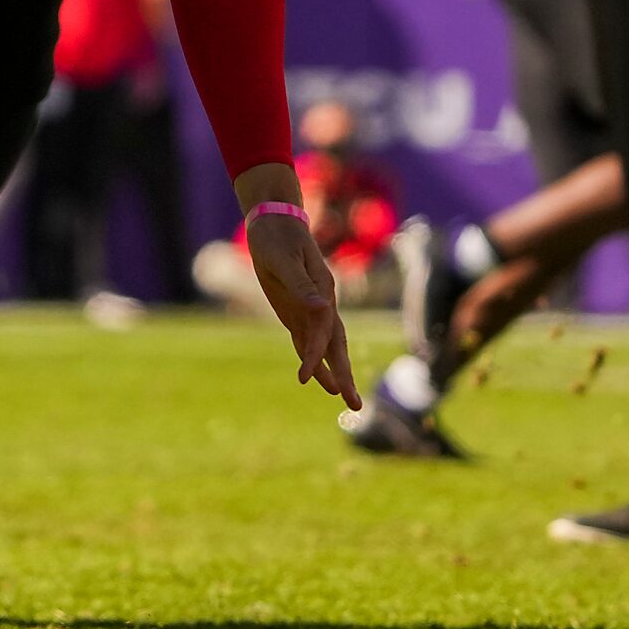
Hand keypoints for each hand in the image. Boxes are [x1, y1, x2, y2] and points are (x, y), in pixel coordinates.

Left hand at [242, 202, 359, 408]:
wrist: (274, 223)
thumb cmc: (278, 238)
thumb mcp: (284, 259)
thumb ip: (302, 285)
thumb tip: (322, 307)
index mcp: (323, 291)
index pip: (323, 330)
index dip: (315, 356)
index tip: (306, 378)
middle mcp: (322, 304)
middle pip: (336, 345)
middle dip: (343, 375)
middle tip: (355, 405)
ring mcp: (311, 310)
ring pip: (325, 347)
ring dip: (333, 372)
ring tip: (344, 400)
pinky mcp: (296, 312)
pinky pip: (306, 341)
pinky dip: (313, 360)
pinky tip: (316, 380)